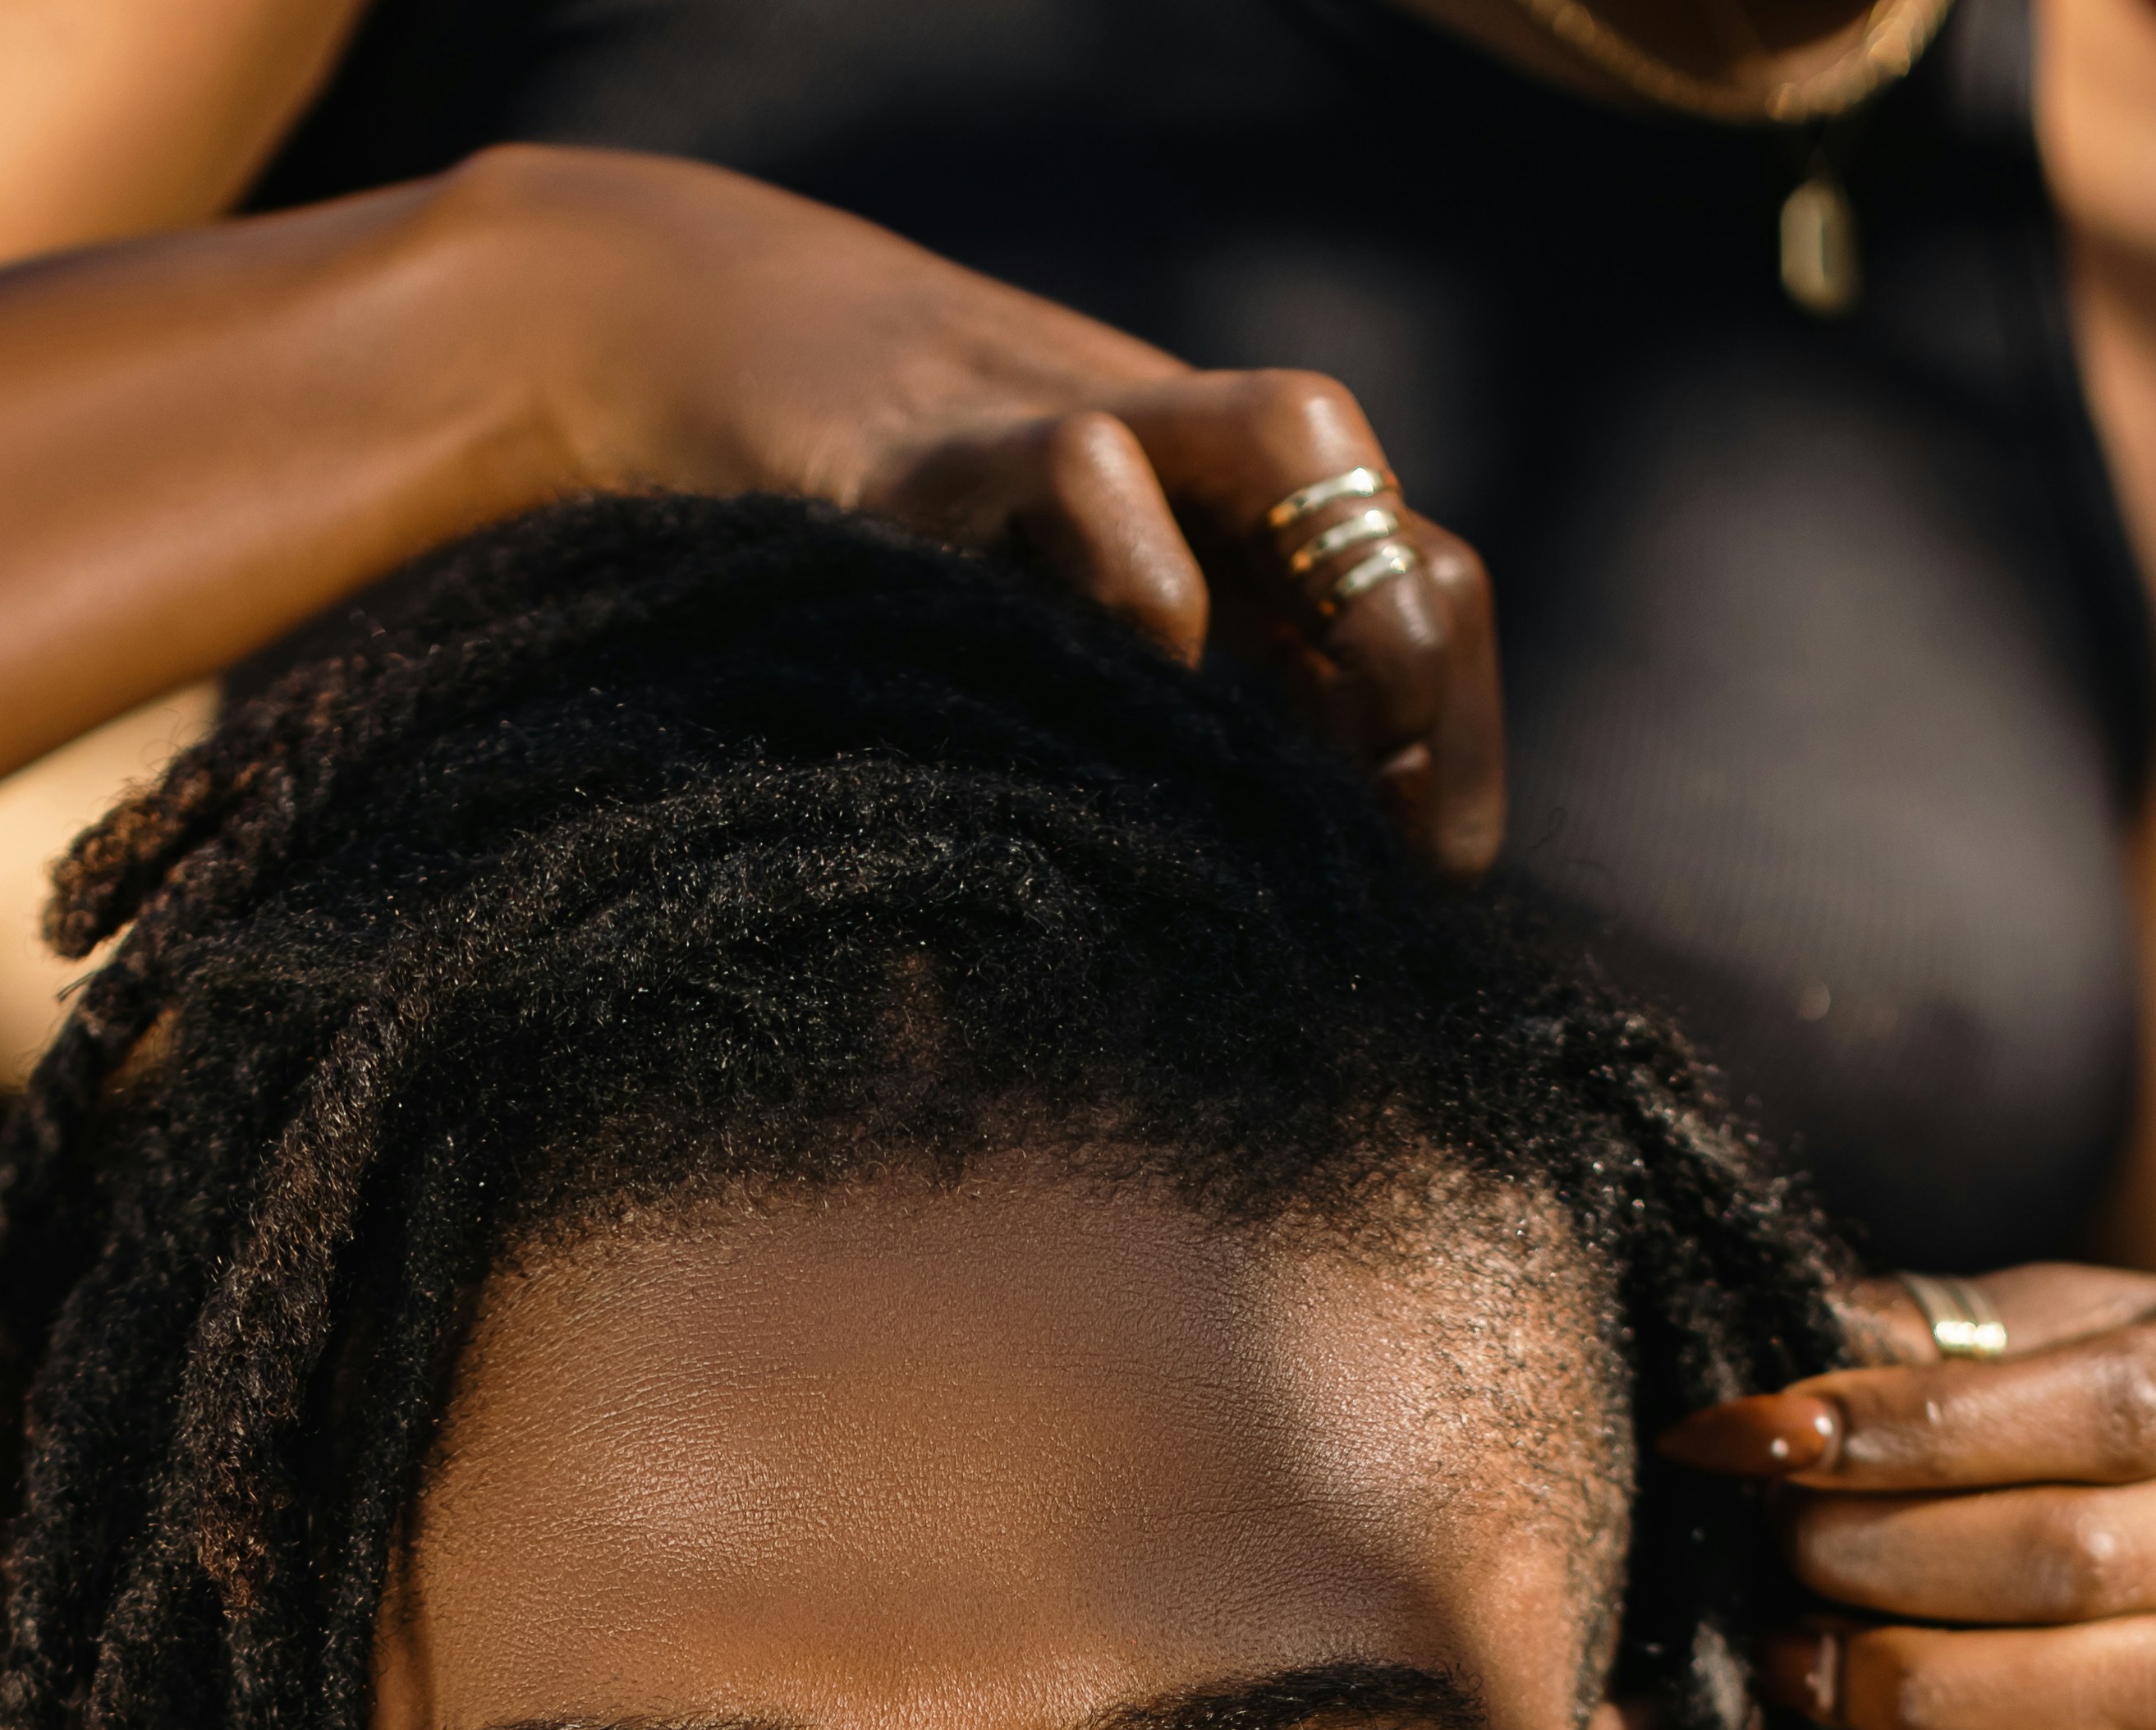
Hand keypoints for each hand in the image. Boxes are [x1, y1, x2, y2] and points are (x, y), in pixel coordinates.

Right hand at [493, 146, 1502, 872]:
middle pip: (1410, 543)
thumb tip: (1250, 943)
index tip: (1433, 871)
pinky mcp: (964, 447)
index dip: (1459, 741)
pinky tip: (1132, 679)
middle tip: (1386, 816)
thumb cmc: (886, 580)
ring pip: (1301, 444)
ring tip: (1317, 736)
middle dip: (1427, 684)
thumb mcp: (1047, 676)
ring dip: (1347, 592)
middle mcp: (1199, 489)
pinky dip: (1139, 584)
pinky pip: (1090, 475)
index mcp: (1242, 547)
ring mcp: (1096, 441)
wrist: (696, 360)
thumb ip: (1150, 769)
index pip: (1433, 604)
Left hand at [1653, 1264, 2155, 1729]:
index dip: (1898, 1427)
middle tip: (1776, 1549)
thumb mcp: (2118, 1327)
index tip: (1745, 1438)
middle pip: (2084, 1559)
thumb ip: (1970, 1336)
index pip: (2088, 1404)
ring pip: (2131, 1703)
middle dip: (1887, 1559)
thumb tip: (1795, 1348)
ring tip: (1800, 1664)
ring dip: (1932, 1695)